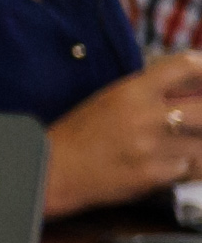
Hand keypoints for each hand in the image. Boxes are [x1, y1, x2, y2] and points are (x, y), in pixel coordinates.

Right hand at [48, 53, 201, 211]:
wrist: (55, 169)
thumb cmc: (81, 133)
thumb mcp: (112, 99)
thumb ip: (150, 93)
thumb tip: (191, 89)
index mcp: (132, 90)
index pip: (183, 67)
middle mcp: (146, 115)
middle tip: (198, 120)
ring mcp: (152, 147)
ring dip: (199, 145)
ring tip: (186, 147)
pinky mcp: (155, 175)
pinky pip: (191, 170)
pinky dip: (189, 168)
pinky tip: (174, 166)